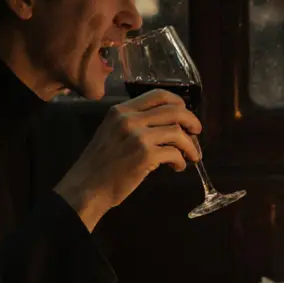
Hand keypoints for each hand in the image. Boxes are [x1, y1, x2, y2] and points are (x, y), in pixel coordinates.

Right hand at [55, 89, 201, 229]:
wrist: (86, 188)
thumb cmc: (100, 165)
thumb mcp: (111, 133)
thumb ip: (134, 124)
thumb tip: (168, 125)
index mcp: (121, 111)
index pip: (158, 95)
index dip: (178, 103)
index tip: (185, 114)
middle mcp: (129, 120)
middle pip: (175, 110)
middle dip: (192, 121)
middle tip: (197, 132)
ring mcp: (138, 137)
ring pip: (178, 132)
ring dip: (190, 145)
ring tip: (192, 156)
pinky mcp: (145, 156)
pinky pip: (174, 153)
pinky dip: (181, 161)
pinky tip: (177, 167)